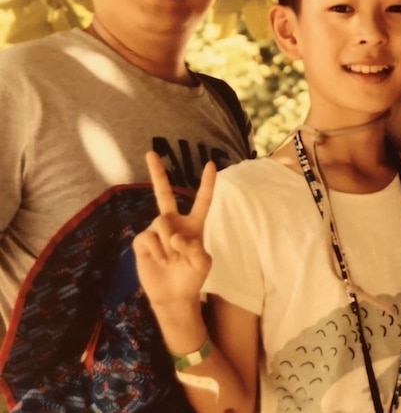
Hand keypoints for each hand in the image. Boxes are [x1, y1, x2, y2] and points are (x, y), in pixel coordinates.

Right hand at [133, 151, 215, 308]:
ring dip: (169, 245)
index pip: (202, 200)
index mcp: (194, 224)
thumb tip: (173, 236)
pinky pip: (148, 238)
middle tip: (150, 152)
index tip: (211, 164)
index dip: (207, 183)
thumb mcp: (202, 264)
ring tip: (172, 260)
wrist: (173, 295)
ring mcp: (156, 230)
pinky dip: (158, 252)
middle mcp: (173, 223)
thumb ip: (194, 248)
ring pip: (161, 223)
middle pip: (163, 193)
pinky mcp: (142, 241)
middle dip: (157, 172)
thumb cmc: (192, 277)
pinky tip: (161, 261)